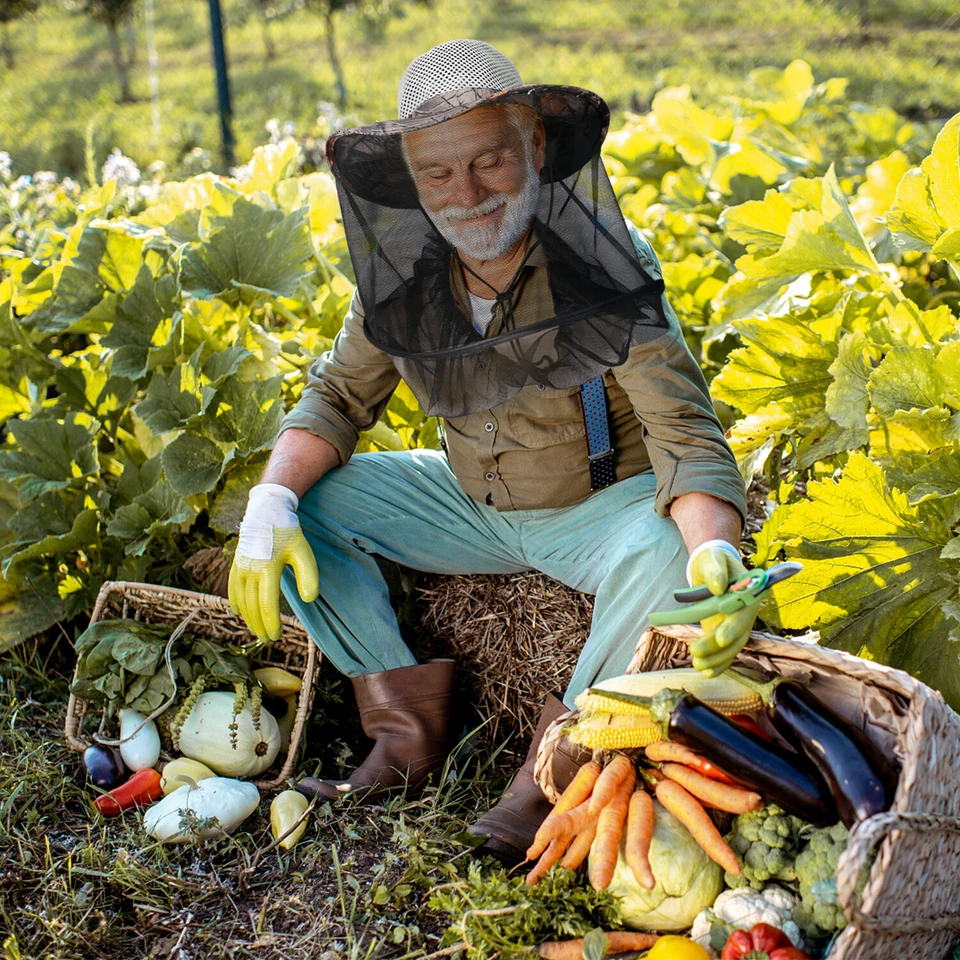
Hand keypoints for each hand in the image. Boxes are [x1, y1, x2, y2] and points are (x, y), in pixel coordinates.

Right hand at [228, 484, 319, 640]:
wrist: (267, 511)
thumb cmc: (287, 533)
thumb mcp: (303, 552)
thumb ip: (308, 575)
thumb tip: (309, 599)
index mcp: (267, 568)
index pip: (267, 604)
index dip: (271, 623)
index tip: (276, 636)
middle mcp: (250, 570)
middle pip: (252, 607)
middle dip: (259, 626)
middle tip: (268, 639)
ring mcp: (240, 567)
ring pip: (241, 600)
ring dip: (247, 618)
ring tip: (256, 630)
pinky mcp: (236, 563)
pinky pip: (232, 587)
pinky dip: (234, 601)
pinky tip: (238, 612)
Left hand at [686, 544, 755, 677]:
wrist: (713, 566)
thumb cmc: (714, 560)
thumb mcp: (713, 559)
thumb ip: (716, 570)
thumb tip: (719, 586)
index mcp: (748, 593)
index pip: (743, 613)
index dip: (733, 627)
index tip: (719, 638)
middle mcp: (745, 612)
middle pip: (738, 634)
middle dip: (719, 648)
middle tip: (697, 653)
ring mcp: (736, 624)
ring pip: (732, 647)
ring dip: (717, 659)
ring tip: (698, 665)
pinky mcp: (724, 631)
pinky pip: (725, 650)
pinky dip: (718, 663)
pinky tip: (706, 672)